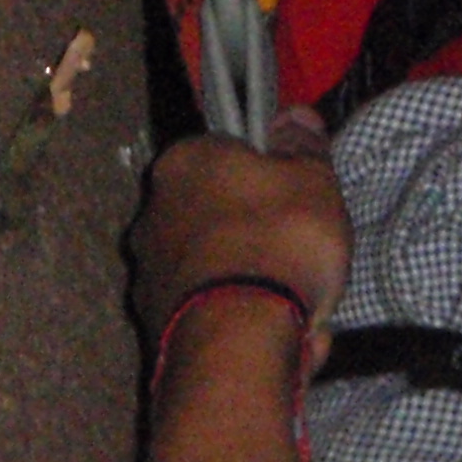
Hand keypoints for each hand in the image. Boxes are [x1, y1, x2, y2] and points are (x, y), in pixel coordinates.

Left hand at [129, 112, 347, 359]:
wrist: (236, 345)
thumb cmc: (278, 244)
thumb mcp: (314, 182)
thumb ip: (304, 146)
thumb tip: (294, 116)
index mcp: (184, 162)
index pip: (228, 153)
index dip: (267, 175)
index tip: (296, 200)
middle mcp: (152, 211)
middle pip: (217, 212)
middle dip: (255, 233)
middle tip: (298, 255)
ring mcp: (148, 271)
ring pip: (212, 266)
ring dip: (246, 281)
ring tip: (294, 307)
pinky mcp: (153, 323)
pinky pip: (206, 310)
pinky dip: (233, 320)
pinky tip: (269, 336)